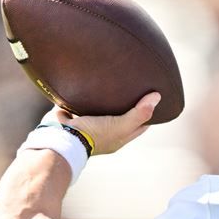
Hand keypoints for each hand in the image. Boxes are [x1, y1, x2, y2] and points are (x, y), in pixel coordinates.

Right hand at [45, 91, 160, 154]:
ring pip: (97, 109)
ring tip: (108, 81)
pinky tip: (84, 82)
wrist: (61, 137)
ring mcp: (86, 124)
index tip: (152, 98)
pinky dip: (80, 96)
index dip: (147, 113)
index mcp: (118, 137)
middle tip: (131, 86)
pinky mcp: (69, 116)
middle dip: (125, 104)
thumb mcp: (122, 125)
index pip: (139, 125)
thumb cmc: (95, 134)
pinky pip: (76, 103)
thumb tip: (158, 97)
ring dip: (101, 100)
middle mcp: (103, 131)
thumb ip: (139, 113)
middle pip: (119, 116)